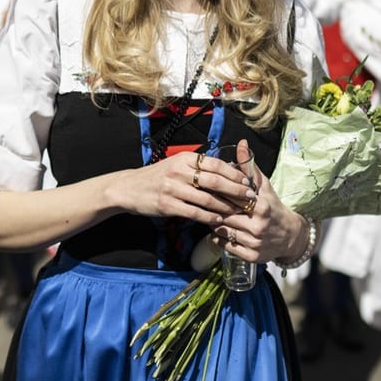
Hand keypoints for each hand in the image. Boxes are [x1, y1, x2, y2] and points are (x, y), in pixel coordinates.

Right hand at [116, 149, 252, 226]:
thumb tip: (225, 171)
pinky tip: (218, 221)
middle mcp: (179, 171)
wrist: (129, 188)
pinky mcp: (167, 205)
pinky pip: (195, 213)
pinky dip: (209, 218)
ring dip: (226, 207)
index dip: (235, 174)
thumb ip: (196, 166)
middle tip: (250, 198)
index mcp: (184, 158)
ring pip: (207, 199)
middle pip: (215, 181)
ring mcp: (172, 188)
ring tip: (238, 212)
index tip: (248, 182)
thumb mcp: (175, 165)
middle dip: (236, 191)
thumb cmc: (157, 177)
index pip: (216, 164)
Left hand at [210, 140, 305, 263]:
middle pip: (223, 214)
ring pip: (222, 230)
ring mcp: (254, 242)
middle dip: (212, 207)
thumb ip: (250, 165)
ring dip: (213, 222)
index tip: (204, 186)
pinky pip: (225, 245)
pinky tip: (218, 230)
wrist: (291, 235)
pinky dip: (219, 237)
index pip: (230, 198)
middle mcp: (258, 226)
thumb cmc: (273, 206)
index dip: (216, 192)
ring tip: (208, 213)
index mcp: (261, 206)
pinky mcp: (251, 256)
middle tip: (200, 200)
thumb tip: (241, 144)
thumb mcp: (264, 185)